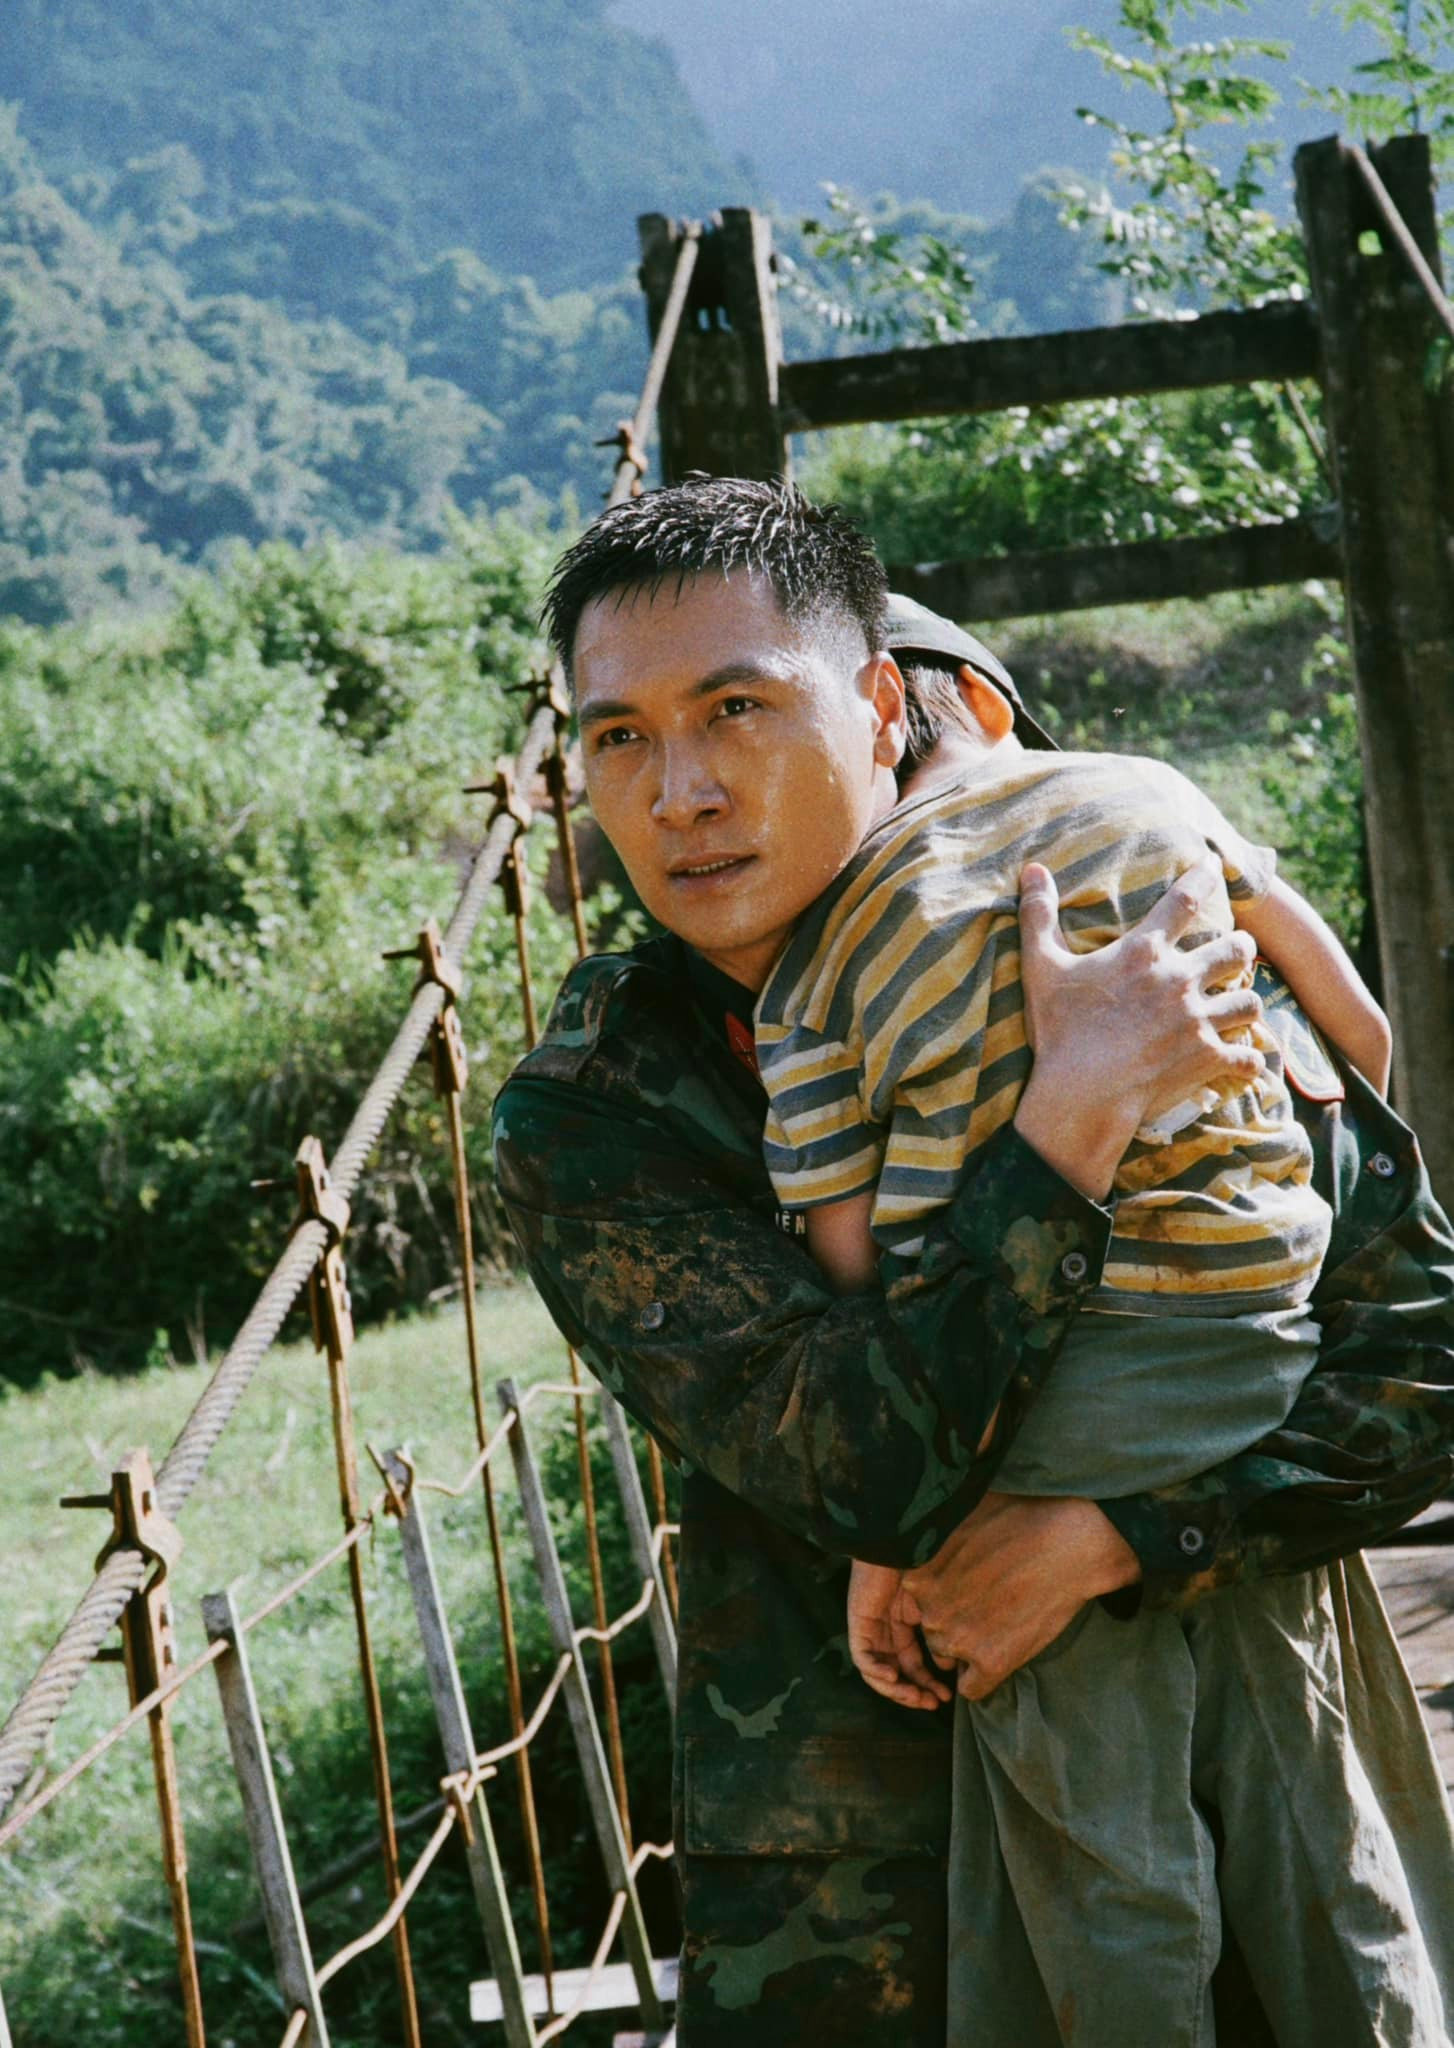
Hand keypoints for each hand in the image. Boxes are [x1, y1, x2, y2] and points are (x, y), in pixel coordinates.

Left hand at [846, 1559, 951, 1710]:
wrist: (903, 1541)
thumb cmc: (925, 1568)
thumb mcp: (935, 1607)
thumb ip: (941, 1636)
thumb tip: (950, 1667)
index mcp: (903, 1626)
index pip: (912, 1664)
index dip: (928, 1683)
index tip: (948, 1695)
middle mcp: (885, 1631)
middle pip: (895, 1673)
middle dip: (914, 1692)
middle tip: (934, 1703)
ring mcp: (870, 1628)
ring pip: (877, 1673)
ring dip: (897, 1690)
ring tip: (918, 1698)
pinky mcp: (858, 1624)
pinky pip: (863, 1658)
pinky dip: (877, 1672)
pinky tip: (895, 1676)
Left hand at [900, 1492, 1139, 1700]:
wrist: (1070, 1542)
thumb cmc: (1020, 1520)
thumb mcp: (960, 1516)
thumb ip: (933, 1538)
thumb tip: (923, 1537)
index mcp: (918, 1575)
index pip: (918, 1600)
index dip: (944, 1594)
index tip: (968, 1584)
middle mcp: (930, 1610)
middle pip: (933, 1629)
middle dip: (956, 1620)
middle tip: (990, 1601)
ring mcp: (958, 1638)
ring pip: (951, 1657)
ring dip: (971, 1647)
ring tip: (1004, 1620)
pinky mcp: (990, 1662)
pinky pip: (972, 1688)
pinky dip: (984, 1676)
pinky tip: (1004, 1652)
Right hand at [1013, 857, 1263, 1197]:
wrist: (1081, 1094)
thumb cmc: (1060, 1031)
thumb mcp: (1041, 969)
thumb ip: (1038, 917)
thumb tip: (1032, 869)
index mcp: (1143, 952)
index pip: (1183, 901)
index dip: (1203, 878)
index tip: (1216, 867)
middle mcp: (1180, 980)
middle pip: (1236, 950)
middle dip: (1241, 948)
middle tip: (1238, 950)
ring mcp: (1199, 1021)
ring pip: (1250, 1002)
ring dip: (1245, 1004)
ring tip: (1239, 1007)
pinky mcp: (1208, 1059)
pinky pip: (1249, 1057)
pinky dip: (1248, 1061)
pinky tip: (1244, 1063)